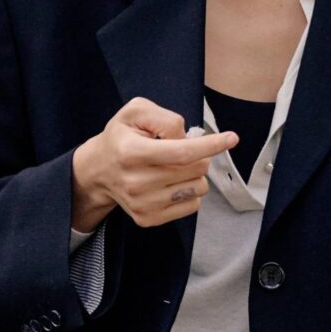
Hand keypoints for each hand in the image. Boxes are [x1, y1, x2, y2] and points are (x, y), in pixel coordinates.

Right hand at [71, 97, 235, 231]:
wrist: (98, 170)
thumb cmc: (121, 136)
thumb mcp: (136, 112)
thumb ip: (165, 118)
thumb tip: (189, 139)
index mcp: (131, 152)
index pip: (182, 152)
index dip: (211, 145)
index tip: (232, 138)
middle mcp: (135, 182)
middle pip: (196, 169)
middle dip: (200, 155)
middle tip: (183, 150)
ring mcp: (142, 204)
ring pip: (198, 188)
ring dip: (195, 174)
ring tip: (175, 167)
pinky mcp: (147, 219)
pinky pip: (192, 206)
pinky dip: (189, 192)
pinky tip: (172, 183)